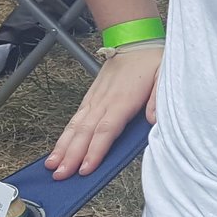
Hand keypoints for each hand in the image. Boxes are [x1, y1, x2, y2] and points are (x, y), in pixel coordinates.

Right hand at [47, 44, 157, 177]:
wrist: (134, 41)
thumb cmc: (150, 61)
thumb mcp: (164, 77)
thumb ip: (158, 99)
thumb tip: (153, 120)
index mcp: (123, 100)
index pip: (106, 130)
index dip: (95, 150)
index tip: (85, 168)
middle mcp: (104, 102)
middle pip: (85, 132)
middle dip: (71, 155)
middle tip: (61, 175)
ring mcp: (95, 100)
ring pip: (75, 127)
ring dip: (62, 147)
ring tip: (52, 166)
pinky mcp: (90, 98)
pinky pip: (75, 119)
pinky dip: (64, 135)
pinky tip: (58, 149)